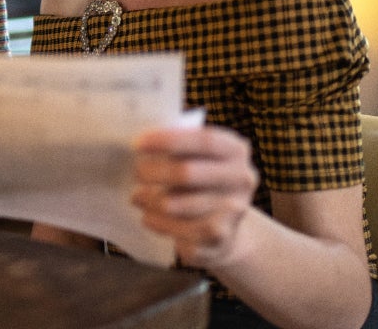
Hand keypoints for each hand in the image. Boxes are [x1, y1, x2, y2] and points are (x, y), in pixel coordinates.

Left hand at [131, 125, 258, 268]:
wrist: (223, 230)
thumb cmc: (200, 183)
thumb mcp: (197, 159)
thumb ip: (177, 149)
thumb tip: (141, 145)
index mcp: (235, 151)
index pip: (204, 141)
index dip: (168, 140)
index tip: (137, 144)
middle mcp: (241, 179)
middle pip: (187, 173)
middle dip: (153, 172)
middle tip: (136, 173)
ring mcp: (233, 210)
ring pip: (177, 204)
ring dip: (149, 199)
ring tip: (137, 197)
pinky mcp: (220, 236)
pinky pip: (178, 228)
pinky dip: (157, 221)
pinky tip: (148, 217)